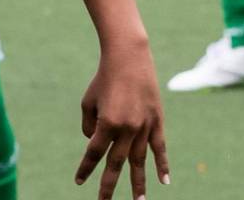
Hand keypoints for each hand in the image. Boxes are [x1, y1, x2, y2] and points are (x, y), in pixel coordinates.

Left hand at [75, 41, 170, 199]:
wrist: (128, 58)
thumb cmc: (103, 79)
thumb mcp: (88, 101)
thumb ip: (89, 125)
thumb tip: (95, 144)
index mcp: (106, 123)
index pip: (94, 153)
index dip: (86, 168)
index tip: (79, 182)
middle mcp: (126, 128)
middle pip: (117, 164)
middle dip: (109, 185)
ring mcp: (144, 126)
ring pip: (140, 161)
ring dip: (139, 183)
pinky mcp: (157, 121)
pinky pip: (160, 148)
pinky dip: (163, 165)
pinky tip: (164, 182)